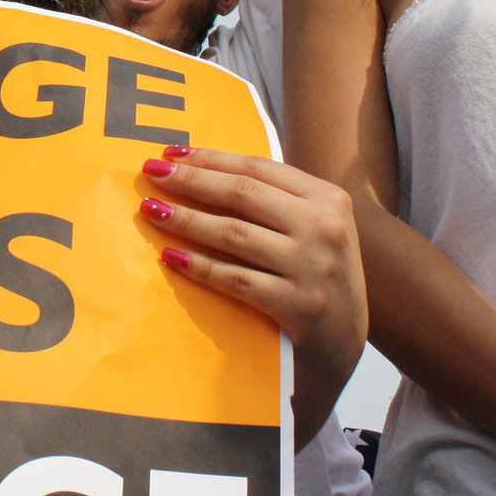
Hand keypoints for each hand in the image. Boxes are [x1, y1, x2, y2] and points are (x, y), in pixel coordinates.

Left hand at [139, 146, 366, 442]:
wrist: (344, 342)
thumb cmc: (315, 275)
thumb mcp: (312, 228)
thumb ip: (275, 200)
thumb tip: (204, 168)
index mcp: (327, 199)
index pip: (258, 168)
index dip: (210, 158)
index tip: (171, 154)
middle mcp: (324, 227)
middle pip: (242, 193)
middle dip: (191, 180)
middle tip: (151, 173)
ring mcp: (313, 267)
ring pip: (233, 233)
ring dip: (185, 220)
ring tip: (152, 211)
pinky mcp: (298, 305)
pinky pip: (235, 279)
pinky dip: (198, 266)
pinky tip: (170, 256)